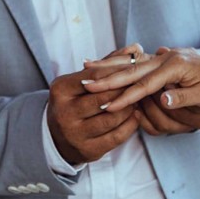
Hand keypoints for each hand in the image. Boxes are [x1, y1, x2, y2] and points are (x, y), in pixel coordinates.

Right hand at [49, 44, 145, 164]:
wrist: (56, 136)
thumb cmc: (75, 101)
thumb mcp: (82, 80)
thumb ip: (107, 64)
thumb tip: (135, 48)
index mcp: (60, 89)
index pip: (95, 76)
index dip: (119, 71)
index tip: (137, 67)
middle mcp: (64, 112)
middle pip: (104, 97)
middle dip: (126, 90)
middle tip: (143, 84)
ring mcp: (74, 134)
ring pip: (112, 118)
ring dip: (129, 107)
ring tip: (138, 99)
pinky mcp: (87, 150)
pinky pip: (116, 136)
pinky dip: (130, 125)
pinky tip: (135, 116)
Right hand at [81, 47, 199, 135]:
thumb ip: (184, 98)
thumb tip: (163, 100)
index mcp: (177, 65)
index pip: (146, 84)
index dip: (127, 96)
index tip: (109, 105)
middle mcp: (167, 57)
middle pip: (132, 69)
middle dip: (108, 78)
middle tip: (85, 83)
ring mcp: (163, 56)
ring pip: (130, 63)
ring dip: (107, 67)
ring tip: (85, 67)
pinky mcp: (160, 59)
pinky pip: (135, 62)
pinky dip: (117, 63)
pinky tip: (103, 64)